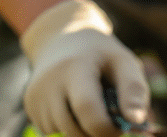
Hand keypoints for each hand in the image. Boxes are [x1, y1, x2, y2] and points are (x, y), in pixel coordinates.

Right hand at [20, 0, 148, 136]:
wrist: (64, 38)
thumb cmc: (102, 55)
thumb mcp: (124, 62)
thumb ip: (134, 90)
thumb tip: (137, 121)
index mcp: (76, 67)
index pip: (87, 107)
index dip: (106, 128)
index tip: (120, 128)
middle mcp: (50, 81)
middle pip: (73, 128)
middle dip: (96, 133)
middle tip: (110, 122)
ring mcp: (36, 93)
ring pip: (62, 132)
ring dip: (81, 130)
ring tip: (91, 107)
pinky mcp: (29, 104)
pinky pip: (51, 130)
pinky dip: (66, 126)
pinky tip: (72, 106)